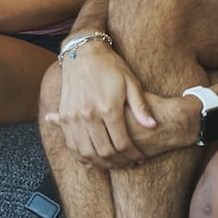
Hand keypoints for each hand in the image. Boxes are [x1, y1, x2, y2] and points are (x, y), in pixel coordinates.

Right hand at [45, 44, 156, 167]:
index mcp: (108, 108)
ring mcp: (73, 117)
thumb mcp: (131, 82)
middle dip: (119, 163)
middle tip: (128, 164)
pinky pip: (71, 145)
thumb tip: (153, 126)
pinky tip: (93, 158)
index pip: (122, 143)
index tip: (140, 159)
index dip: (133, 155)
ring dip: (100, 163)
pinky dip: (82, 155)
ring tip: (113, 164)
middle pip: (105, 152)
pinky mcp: (64, 116)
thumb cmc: (111, 66)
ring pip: (86, 153)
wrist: (82, 52)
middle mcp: (89, 115)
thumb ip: (141, 106)